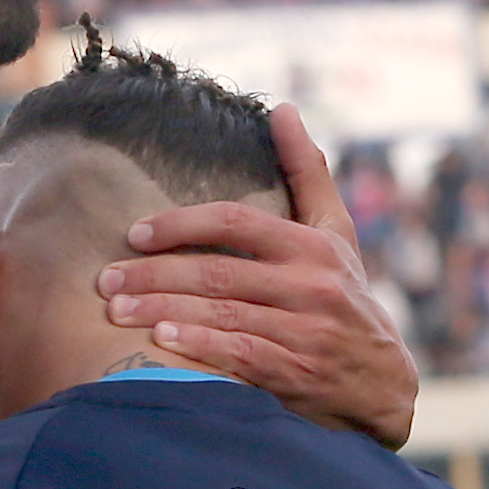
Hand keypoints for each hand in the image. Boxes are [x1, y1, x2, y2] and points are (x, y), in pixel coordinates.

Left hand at [100, 105, 419, 447]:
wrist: (382, 380)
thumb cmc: (345, 293)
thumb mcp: (335, 231)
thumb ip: (307, 171)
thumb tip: (282, 108)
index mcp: (312, 246)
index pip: (235, 223)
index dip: (181, 225)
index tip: (134, 233)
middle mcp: (310, 285)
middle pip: (218, 272)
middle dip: (154, 275)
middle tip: (106, 278)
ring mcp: (305, 331)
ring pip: (222, 314)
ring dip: (162, 311)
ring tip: (117, 310)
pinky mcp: (298, 373)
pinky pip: (241, 355)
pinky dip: (200, 345)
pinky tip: (162, 340)